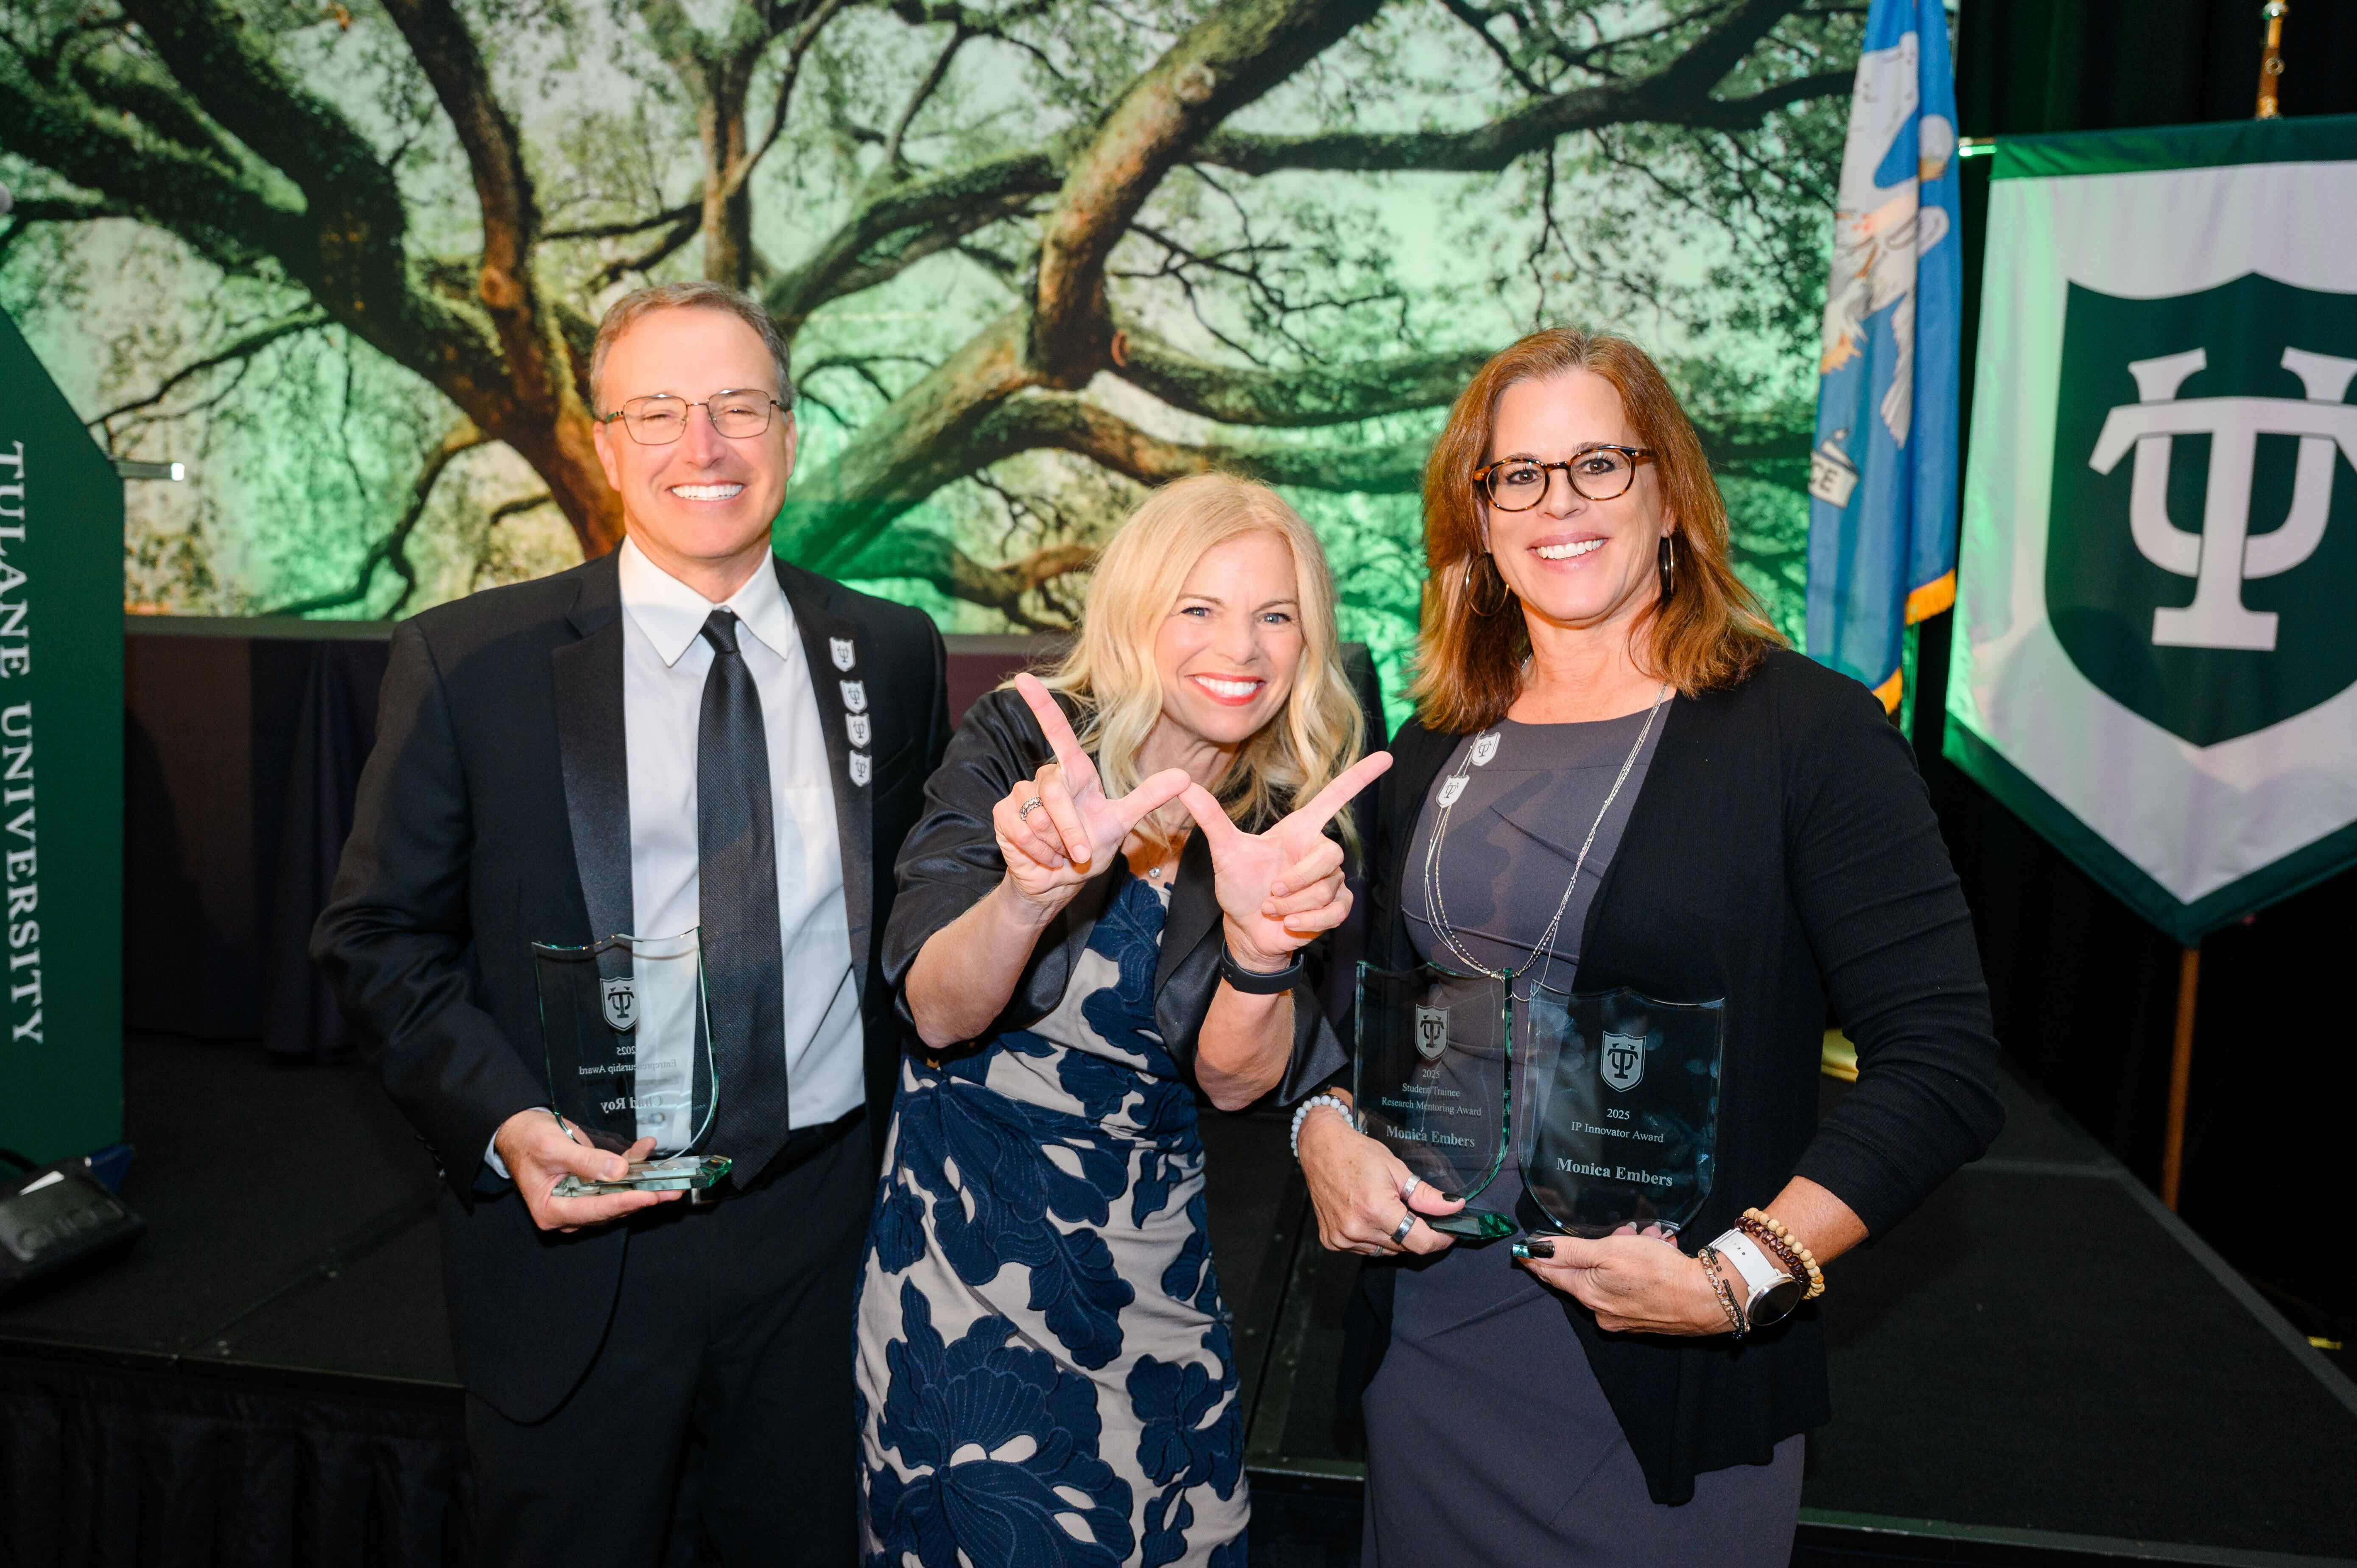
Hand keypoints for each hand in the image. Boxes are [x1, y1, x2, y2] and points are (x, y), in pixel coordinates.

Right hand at [492, 1108, 683, 1232]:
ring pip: (618, 1194)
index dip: (624, 1203)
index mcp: (552, 1211)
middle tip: (672, 1191)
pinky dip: (632, 1164)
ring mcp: (581, 1200)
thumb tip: (618, 1171)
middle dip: (644, 1197)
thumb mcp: (554, 1149)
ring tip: (670, 1174)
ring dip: (644, 1181)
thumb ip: (586, 1162)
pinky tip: (647, 1149)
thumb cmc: (529, 1141)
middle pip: (612, 1207)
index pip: (595, 1210)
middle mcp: (569, 1211)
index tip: (650, 1197)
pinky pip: (616, 1179)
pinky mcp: (590, 1186)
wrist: (520, 1130)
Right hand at [996, 674, 1191, 914]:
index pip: (1057, 732)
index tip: (1023, 678)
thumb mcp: (1122, 823)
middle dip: (1071, 829)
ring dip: (1054, 844)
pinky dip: (1036, 851)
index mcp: (1074, 773)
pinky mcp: (1003, 816)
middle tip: (1080, 852)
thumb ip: (1149, 798)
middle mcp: (1046, 778)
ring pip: (1037, 816)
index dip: (1041, 705)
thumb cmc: (1090, 848)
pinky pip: (1020, 830)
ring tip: (1060, 852)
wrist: (1058, 881)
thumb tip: (1185, 777)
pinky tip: (1041, 857)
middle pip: (1054, 791)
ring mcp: (1021, 795)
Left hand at [1177, 751, 1392, 968]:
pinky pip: (1336, 910)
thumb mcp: (1224, 851)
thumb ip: (1209, 816)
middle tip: (1271, 892)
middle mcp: (1319, 851)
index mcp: (1300, 831)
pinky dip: (1309, 921)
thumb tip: (1182, 783)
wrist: (1246, 929)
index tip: (1386, 756)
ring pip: (1329, 887)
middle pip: (1331, 854)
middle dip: (1298, 879)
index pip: (1336, 797)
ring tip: (1273, 908)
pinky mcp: (1336, 906)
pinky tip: (1290, 923)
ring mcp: (1331, 880)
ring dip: (1295, 904)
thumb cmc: (1239, 887)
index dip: (1360, 776)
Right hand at [1297, 1099, 1461, 1255]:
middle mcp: (1357, 1229)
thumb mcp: (1397, 1169)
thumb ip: (1425, 1195)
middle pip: (1404, 1247)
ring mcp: (1342, 1238)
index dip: (1440, 1240)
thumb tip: (1454, 1207)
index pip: (1420, 1242)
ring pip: (1385, 1251)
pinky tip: (1369, 1216)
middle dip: (1416, 1233)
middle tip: (1414, 1211)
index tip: (1449, 1233)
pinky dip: (1374, 1238)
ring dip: (1394, 1237)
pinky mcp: (1331, 1241)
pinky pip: (1365, 1249)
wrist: (1321, 1148)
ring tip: (1387, 1209)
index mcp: (1376, 1209)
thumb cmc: (1359, 1154)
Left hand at [1515, 1225, 1727, 1334]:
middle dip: (1601, 1247)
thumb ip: (1571, 1250)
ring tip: (1652, 1238)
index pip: (1553, 1275)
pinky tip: (1663, 1251)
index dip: (1538, 1259)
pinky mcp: (1647, 1316)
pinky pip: (1636, 1286)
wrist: (1705, 1299)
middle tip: (1625, 1231)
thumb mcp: (1609, 1251)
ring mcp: (1625, 1317)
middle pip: (1588, 1272)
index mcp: (1588, 1294)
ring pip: (1615, 1276)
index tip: (1523, 1250)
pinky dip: (1645, 1267)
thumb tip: (1538, 1250)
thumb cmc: (1657, 1272)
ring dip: (1629, 1252)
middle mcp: (1602, 1311)